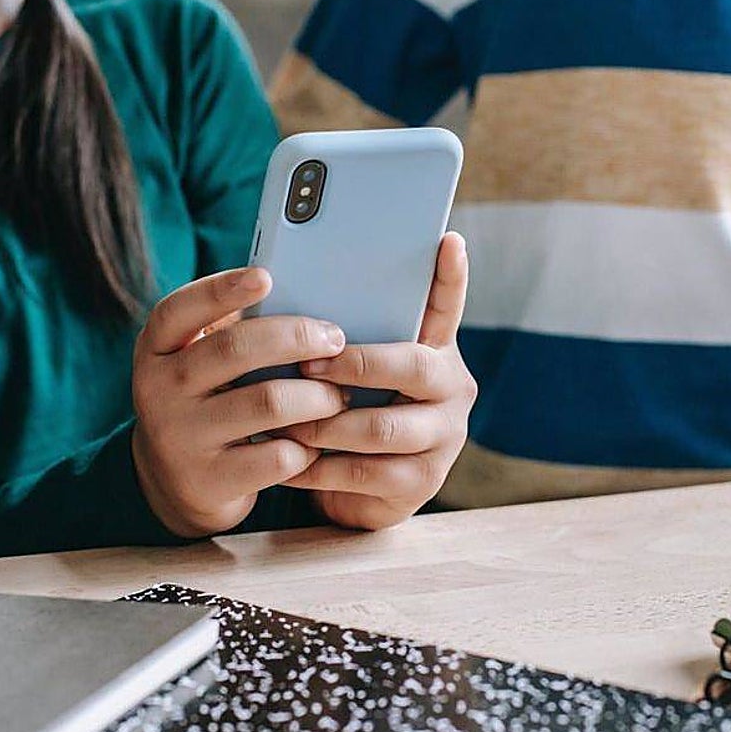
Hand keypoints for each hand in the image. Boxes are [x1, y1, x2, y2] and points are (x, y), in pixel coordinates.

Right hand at [132, 267, 349, 537]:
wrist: (174, 482)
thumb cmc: (205, 401)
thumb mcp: (199, 364)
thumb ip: (233, 333)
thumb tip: (308, 297)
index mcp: (156, 349)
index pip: (178, 310)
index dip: (221, 290)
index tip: (266, 276)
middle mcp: (159, 390)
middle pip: (235, 349)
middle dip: (297, 337)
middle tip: (335, 339)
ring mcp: (181, 438)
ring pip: (269, 402)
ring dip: (318, 395)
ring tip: (339, 395)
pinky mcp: (210, 481)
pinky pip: (278, 456)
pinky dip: (309, 446)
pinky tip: (318, 441)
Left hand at [281, 232, 477, 529]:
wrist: (354, 492)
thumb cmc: (344, 412)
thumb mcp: (346, 372)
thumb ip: (337, 338)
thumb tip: (280, 292)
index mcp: (435, 350)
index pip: (446, 307)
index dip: (450, 276)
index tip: (447, 240)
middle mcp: (451, 390)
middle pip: (413, 368)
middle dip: (355, 365)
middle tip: (306, 366)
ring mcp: (443, 439)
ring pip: (382, 427)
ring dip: (325, 423)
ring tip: (286, 419)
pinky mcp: (422, 484)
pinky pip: (364, 472)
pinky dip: (318, 467)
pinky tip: (290, 460)